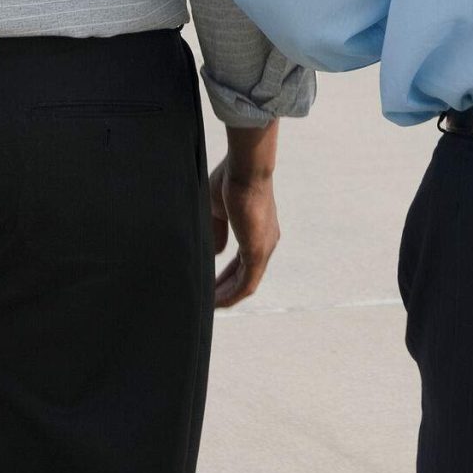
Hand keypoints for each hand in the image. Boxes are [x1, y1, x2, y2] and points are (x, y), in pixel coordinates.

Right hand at [209, 129, 280, 307]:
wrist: (245, 168)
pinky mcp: (258, 252)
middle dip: (225, 289)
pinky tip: (215, 301)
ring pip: (246, 283)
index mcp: (257, 231)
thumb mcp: (218, 209)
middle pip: (244, 275)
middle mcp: (265, 242)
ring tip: (208, 305)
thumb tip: (217, 253)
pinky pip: (246, 284)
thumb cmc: (230, 180)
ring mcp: (264, 248)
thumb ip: (217, 231)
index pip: (241, 261)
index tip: (209, 283)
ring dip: (227, 296)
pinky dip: (231, 294)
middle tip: (206, 299)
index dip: (225, 274)